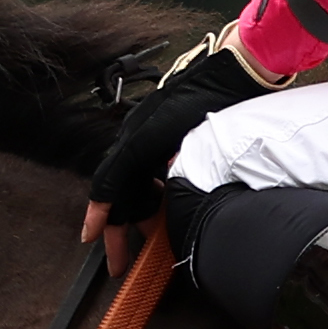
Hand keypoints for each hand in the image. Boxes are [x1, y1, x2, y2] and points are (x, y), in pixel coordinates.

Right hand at [81, 26, 268, 236]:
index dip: (99, 215)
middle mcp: (136, 134)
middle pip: (120, 188)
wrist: (237, 70)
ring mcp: (147, 130)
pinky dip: (153, 192)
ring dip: (141, 210)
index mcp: (138, 139)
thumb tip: (158, 207)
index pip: (109, 184)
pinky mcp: (163, 127)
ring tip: (153, 236)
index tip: (90, 238)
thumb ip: (169, 176)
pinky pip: (147, 167)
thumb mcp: (191, 145)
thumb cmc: (215, 102)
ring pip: (134, 181)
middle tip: (122, 258)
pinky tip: (167, 204)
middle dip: (120, 225)